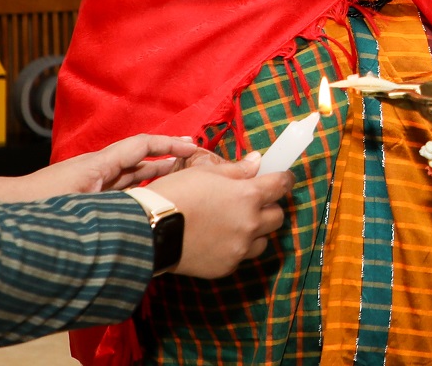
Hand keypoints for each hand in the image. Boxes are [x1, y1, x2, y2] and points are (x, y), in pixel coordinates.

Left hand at [0, 134, 214, 201]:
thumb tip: (145, 210)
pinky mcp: (89, 198)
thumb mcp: (78, 206)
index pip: (143, 145)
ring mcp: (95, 183)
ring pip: (136, 175)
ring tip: (189, 179)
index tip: (198, 147)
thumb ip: (113, 206)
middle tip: (202, 164)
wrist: (0, 212)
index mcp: (100, 163)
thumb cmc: (35, 206)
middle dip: (173, 158)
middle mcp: (100, 169)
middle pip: (143, 158)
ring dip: (161, 174)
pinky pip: (124, 190)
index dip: (172, 145)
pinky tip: (158, 201)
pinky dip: (145, 190)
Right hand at [147, 153, 291, 278]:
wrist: (147, 231)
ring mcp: (239, 249)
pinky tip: (219, 240)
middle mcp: (249, 223)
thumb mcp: (206, 172)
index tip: (283, 178)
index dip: (284, 179)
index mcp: (248, 196)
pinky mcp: (226, 267)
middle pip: (277, 216)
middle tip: (254, 202)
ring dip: (256, 231)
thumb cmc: (175, 193)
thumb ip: (237, 170)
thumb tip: (257, 162)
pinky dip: (236, 248)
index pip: (282, 185)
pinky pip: (241, 256)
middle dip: (269, 207)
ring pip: (263, 240)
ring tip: (235, 224)